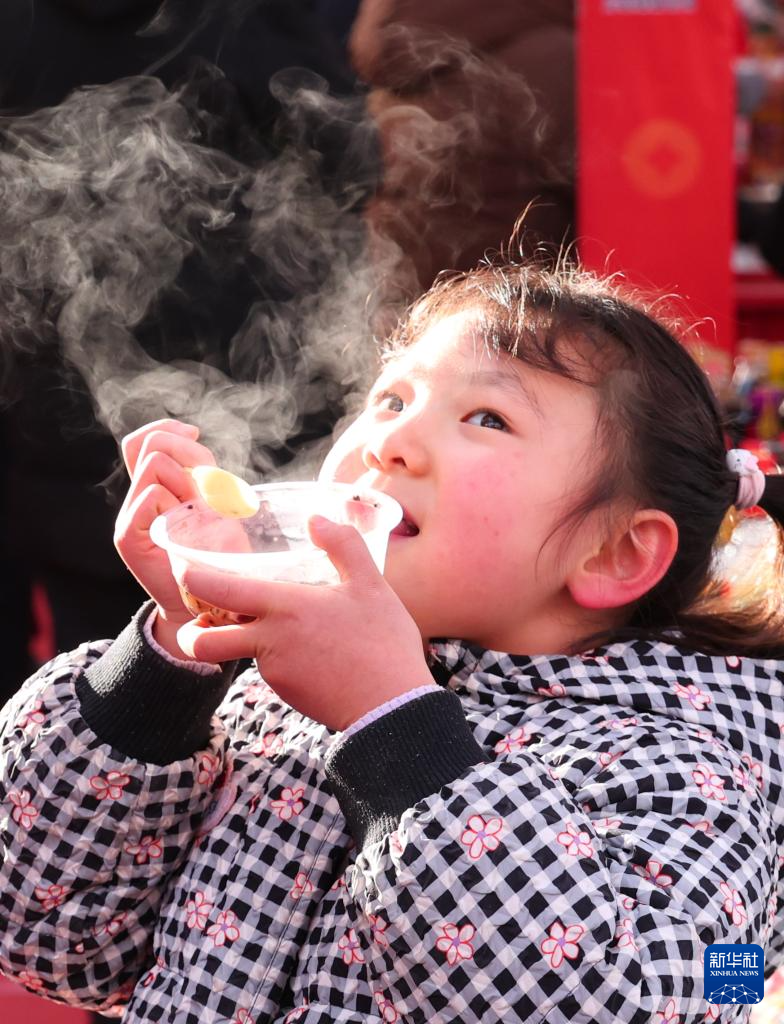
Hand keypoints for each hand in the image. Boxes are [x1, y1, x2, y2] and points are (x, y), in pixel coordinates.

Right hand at [114, 419, 216, 654]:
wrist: (204, 603)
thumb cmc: (215, 552)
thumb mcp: (212, 500)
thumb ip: (197, 468)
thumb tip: (190, 429)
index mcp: (154, 487)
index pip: (144, 439)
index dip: (168, 429)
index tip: (196, 435)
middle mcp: (137, 498)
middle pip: (152, 445)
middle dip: (188, 457)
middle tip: (204, 492)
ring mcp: (129, 518)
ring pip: (155, 465)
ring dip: (186, 482)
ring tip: (197, 513)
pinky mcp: (128, 538)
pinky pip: (149, 497)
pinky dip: (172, 504)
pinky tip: (183, 525)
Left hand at [175, 516, 433, 730]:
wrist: (392, 709)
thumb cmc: (382, 644)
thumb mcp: (370, 585)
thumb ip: (344, 546)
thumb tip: (318, 518)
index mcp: (283, 607)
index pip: (215, 589)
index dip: (190, 578)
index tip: (185, 568)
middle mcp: (268, 641)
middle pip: (201, 641)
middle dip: (190, 630)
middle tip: (202, 615)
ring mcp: (275, 672)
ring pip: (240, 654)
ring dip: (243, 641)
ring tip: (271, 626)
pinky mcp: (287, 693)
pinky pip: (270, 670)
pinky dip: (278, 658)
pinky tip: (309, 651)